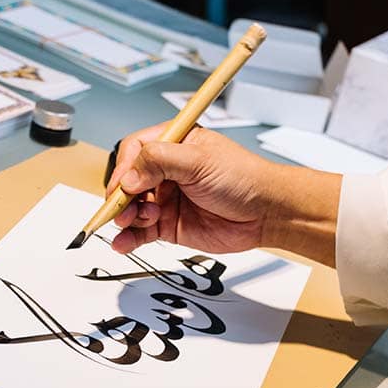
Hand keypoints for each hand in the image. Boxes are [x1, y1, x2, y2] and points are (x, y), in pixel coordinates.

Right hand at [107, 123, 342, 266]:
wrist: (266, 213)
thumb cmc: (243, 178)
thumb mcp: (199, 161)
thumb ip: (160, 161)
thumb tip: (129, 176)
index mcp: (173, 144)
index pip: (135, 151)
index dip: (124, 169)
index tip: (123, 186)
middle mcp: (166, 171)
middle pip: (127, 182)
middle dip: (121, 197)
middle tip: (123, 210)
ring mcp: (166, 199)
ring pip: (131, 208)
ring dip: (126, 217)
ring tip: (135, 222)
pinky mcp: (169, 225)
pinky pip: (140, 232)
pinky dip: (128, 238)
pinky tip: (122, 242)